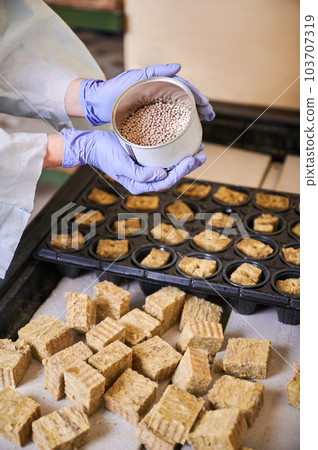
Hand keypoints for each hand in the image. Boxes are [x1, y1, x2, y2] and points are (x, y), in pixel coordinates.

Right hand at [60, 128, 205, 193]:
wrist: (91, 144)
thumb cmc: (104, 154)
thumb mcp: (121, 165)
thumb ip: (140, 174)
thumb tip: (160, 175)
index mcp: (139, 185)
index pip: (166, 181)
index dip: (181, 172)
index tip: (191, 160)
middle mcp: (144, 179)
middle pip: (172, 175)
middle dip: (188, 166)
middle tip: (201, 155)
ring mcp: (144, 169)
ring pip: (169, 167)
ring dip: (184, 159)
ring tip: (197, 150)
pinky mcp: (144, 159)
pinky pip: (163, 158)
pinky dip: (174, 152)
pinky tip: (182, 145)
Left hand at [79, 63, 214, 125]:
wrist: (98, 104)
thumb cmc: (114, 90)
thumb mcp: (134, 78)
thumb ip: (155, 71)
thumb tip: (179, 67)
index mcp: (158, 84)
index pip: (183, 88)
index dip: (197, 95)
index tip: (205, 105)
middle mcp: (158, 95)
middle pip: (184, 100)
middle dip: (199, 107)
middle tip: (210, 116)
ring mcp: (154, 107)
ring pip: (178, 111)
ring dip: (192, 116)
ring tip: (203, 123)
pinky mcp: (148, 119)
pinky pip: (167, 122)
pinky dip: (177, 126)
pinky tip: (185, 132)